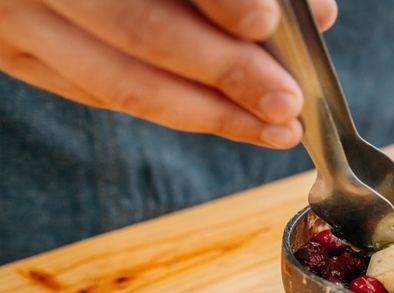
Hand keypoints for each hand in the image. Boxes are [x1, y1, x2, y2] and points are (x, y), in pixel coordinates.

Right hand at [0, 0, 337, 148]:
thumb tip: (314, 13)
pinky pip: (97, 94)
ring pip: (120, 82)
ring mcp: (16, 17)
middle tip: (286, 99)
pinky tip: (226, 120)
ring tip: (274, 128)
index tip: (265, 21)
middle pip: (142, 31)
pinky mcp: (12, 53)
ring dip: (208, 114)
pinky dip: (169, 110)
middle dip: (225, 71)